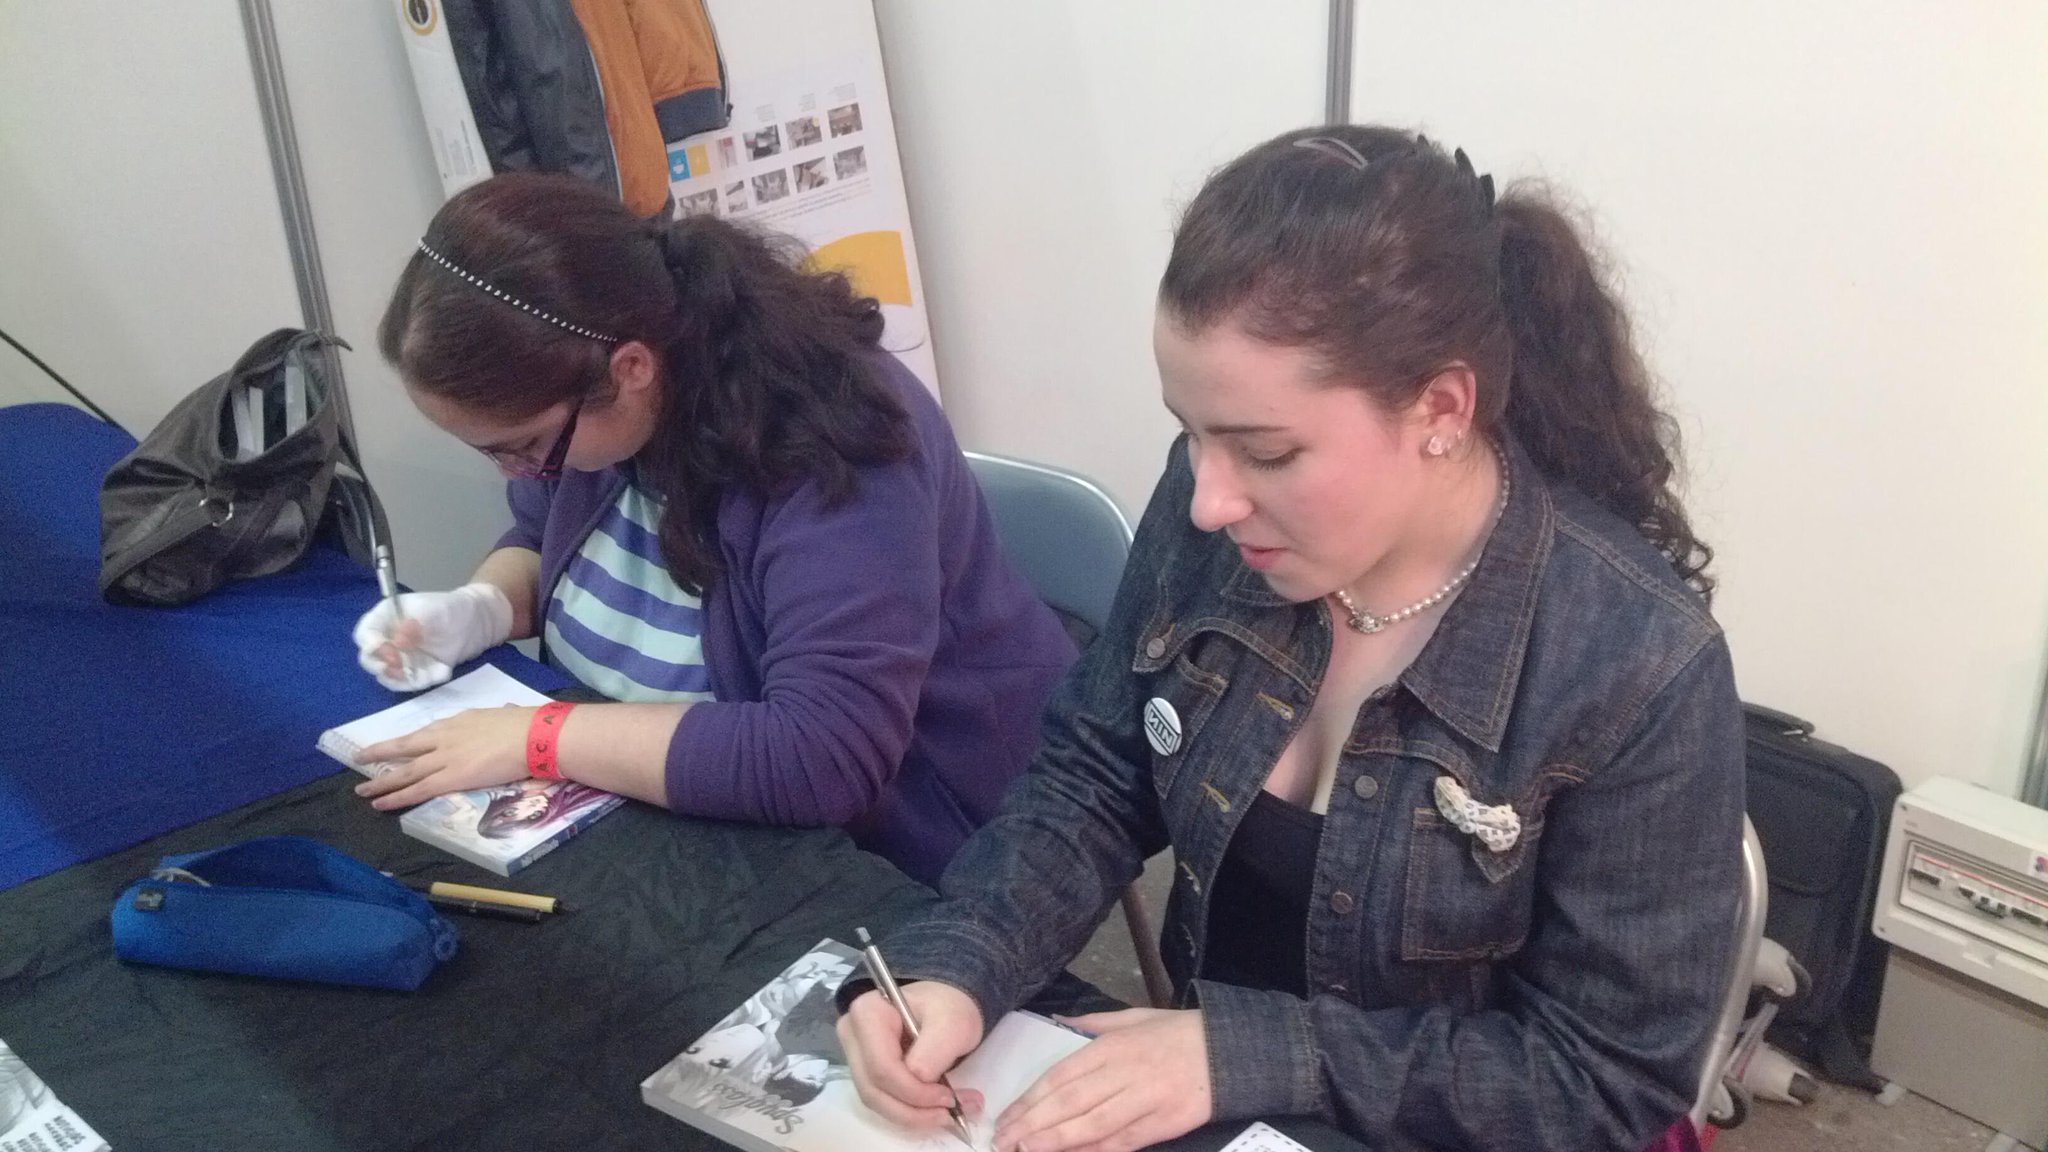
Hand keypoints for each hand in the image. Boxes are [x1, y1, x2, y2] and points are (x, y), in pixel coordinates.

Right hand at [351, 583, 513, 690]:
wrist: (476, 622)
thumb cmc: (451, 608)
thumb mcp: (434, 610)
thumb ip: (415, 623)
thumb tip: (397, 640)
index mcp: (386, 618)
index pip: (366, 633)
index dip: (370, 643)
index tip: (385, 649)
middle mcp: (388, 640)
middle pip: (370, 659)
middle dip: (381, 665)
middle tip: (400, 665)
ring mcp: (401, 658)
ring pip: (389, 676)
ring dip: (403, 679)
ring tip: (428, 672)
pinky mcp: (416, 671)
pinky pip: (412, 683)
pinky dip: (425, 681)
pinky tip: (444, 671)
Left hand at [353, 705, 532, 808]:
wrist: (533, 735)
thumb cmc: (527, 725)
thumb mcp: (504, 715)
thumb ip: (495, 722)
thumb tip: (506, 716)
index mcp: (459, 721)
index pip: (428, 733)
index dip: (410, 741)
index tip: (399, 745)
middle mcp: (445, 737)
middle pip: (406, 747)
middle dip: (381, 753)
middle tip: (360, 757)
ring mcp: (445, 757)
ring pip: (405, 770)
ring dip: (382, 780)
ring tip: (362, 789)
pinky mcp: (450, 778)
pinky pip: (417, 789)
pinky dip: (396, 796)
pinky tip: (380, 802)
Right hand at [838, 983, 986, 1130]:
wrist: (945, 1005)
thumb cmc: (948, 1007)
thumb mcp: (953, 1022)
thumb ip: (936, 1049)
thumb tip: (919, 1079)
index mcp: (868, 1013)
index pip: (882, 1067)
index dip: (914, 1091)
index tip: (949, 1098)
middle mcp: (852, 1035)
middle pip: (873, 1088)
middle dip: (914, 1109)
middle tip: (952, 1112)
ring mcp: (856, 1055)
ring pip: (875, 1100)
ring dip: (912, 1115)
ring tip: (948, 1114)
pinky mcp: (866, 1072)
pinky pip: (882, 1100)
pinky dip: (909, 1112)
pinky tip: (934, 1111)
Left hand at [994, 1008, 1211, 1151]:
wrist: (1229, 1050)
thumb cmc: (1178, 1032)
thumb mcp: (1134, 1016)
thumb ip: (1093, 1022)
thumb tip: (1058, 1022)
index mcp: (1111, 1045)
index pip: (1060, 1076)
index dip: (1030, 1100)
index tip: (1006, 1118)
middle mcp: (1123, 1072)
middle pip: (1069, 1103)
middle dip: (1032, 1125)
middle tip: (1003, 1142)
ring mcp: (1144, 1100)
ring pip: (1092, 1125)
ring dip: (1057, 1142)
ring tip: (1027, 1151)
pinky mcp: (1163, 1124)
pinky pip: (1123, 1141)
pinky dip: (1096, 1151)